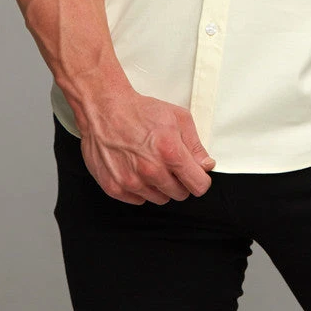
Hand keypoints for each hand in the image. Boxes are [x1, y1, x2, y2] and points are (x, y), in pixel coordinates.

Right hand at [78, 90, 216, 205]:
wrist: (105, 109)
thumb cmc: (139, 111)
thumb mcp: (178, 118)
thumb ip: (196, 145)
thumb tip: (206, 165)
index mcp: (170, 152)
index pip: (198, 186)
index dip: (200, 179)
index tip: (196, 175)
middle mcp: (151, 170)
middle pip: (180, 194)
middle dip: (180, 181)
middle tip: (170, 163)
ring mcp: (131, 181)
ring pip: (160, 199)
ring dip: (160, 186)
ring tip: (151, 163)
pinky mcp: (114, 188)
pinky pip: (138, 200)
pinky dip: (141, 188)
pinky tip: (137, 169)